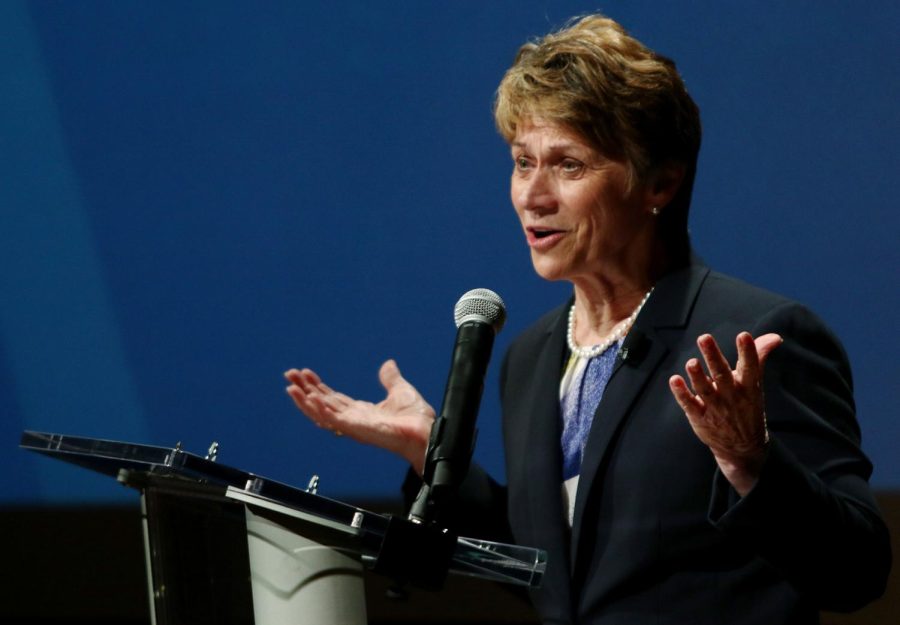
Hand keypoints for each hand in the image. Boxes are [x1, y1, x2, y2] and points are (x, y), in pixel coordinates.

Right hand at [284, 360, 434, 474]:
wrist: (425, 433)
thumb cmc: (415, 419)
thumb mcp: (400, 390)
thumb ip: (390, 378)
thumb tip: (388, 364)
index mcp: (361, 412)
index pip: (333, 398)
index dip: (317, 386)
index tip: (305, 374)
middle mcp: (353, 419)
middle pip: (322, 403)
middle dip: (304, 390)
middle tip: (290, 375)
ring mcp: (353, 425)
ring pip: (321, 413)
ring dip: (304, 400)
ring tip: (291, 386)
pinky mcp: (356, 429)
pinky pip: (332, 420)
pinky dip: (320, 409)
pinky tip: (310, 397)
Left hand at [668, 332, 782, 495]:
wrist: (743, 448)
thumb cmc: (747, 407)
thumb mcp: (755, 385)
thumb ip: (758, 358)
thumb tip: (774, 336)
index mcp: (748, 387)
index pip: (750, 368)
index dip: (748, 352)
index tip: (744, 335)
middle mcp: (732, 397)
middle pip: (722, 375)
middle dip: (713, 356)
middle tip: (704, 337)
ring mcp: (715, 409)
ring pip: (705, 390)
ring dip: (697, 376)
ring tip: (691, 362)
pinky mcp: (700, 418)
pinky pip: (689, 404)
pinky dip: (682, 393)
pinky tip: (674, 380)